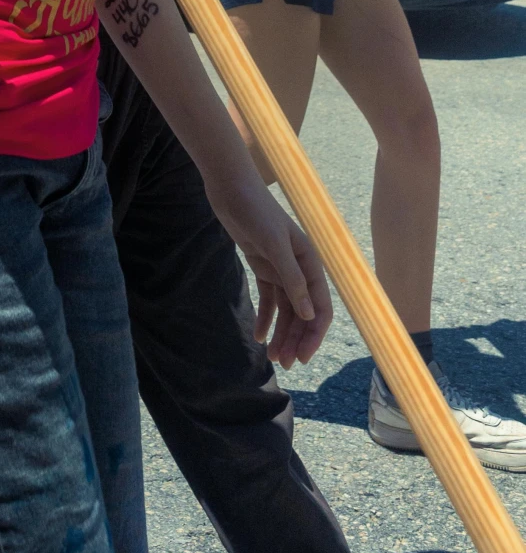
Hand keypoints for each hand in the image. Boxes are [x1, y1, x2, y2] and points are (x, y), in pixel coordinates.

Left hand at [206, 172, 332, 366]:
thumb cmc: (256, 211)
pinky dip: (266, 318)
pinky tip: (258, 336)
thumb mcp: (274, 245)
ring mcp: (281, 269)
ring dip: (281, 333)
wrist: (231, 188)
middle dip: (295, 339)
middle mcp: (300, 269)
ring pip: (286, 310)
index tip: (302, 357)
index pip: (320, 307)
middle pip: (303, 313)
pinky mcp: (263, 266)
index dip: (314, 334)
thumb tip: (309, 314)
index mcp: (310, 263)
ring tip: (271, 357)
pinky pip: (269, 299)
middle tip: (283, 364)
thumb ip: (292, 279)